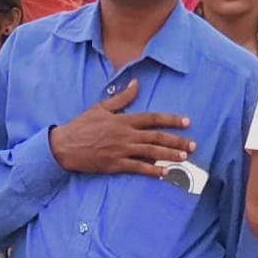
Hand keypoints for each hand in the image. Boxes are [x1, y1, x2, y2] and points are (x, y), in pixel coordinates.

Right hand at [48, 79, 193, 177]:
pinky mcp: (115, 165)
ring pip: (151, 153)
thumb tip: (136, 84)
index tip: (186, 122)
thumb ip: (122, 98)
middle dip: (177, 141)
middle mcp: (125, 135)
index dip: (171, 120)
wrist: (65, 146)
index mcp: (123, 120)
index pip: (152, 118)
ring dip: (169, 155)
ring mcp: (121, 151)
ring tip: (184, 158)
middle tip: (193, 145)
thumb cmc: (82, 126)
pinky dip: (152, 171)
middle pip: (156, 137)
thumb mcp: (101, 107)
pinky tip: (164, 173)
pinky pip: (138, 168)